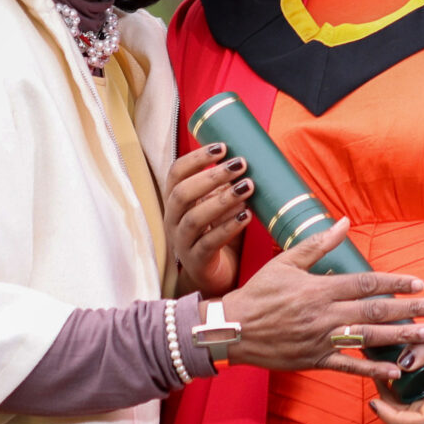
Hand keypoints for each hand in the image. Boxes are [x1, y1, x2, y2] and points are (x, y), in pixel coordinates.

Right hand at [164, 141, 252, 294]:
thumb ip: (227, 186)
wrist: (216, 276)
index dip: (197, 158)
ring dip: (222, 200)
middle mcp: (173, 220)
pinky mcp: (196, 261)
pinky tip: (246, 215)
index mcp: (176, 201)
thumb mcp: (221, 206)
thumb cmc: (219, 233)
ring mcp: (182, 242)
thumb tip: (249, 157)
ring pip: (194, 218)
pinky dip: (228, 227)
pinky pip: (209, 243)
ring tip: (248, 187)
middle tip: (240, 164)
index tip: (223, 147)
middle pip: (182, 193)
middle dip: (211, 176)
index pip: (176, 173)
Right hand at [222, 218, 423, 386]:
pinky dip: (372, 369)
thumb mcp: (285, 262)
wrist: (231, 329)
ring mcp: (321, 339)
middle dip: (410, 308)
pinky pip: (348, 366)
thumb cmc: (258, 293)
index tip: (419, 282)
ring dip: (401, 337)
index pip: (366, 283)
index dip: (394, 283)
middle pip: (375, 309)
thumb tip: (344, 222)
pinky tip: (396, 371)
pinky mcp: (315, 360)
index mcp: (320, 288)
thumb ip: (318, 244)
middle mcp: (325, 314)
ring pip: (368, 337)